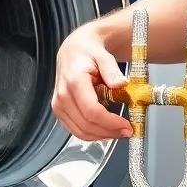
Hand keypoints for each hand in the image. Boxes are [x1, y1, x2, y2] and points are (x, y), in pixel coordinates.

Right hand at [51, 24, 132, 140]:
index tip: (127, 126)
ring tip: (118, 131)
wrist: (73, 50)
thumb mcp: (104, 56)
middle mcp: (63, 95)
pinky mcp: (59, 111)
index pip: (92, 111)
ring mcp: (58, 105)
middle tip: (127, 131)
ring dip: (101, 136)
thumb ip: (112, 70)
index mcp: (74, 81)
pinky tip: (105, 129)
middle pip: (86, 125)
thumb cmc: (88, 52)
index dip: (111, 123)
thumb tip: (120, 84)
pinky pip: (75, 130)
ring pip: (80, 132)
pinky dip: (92, 134)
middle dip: (109, 132)